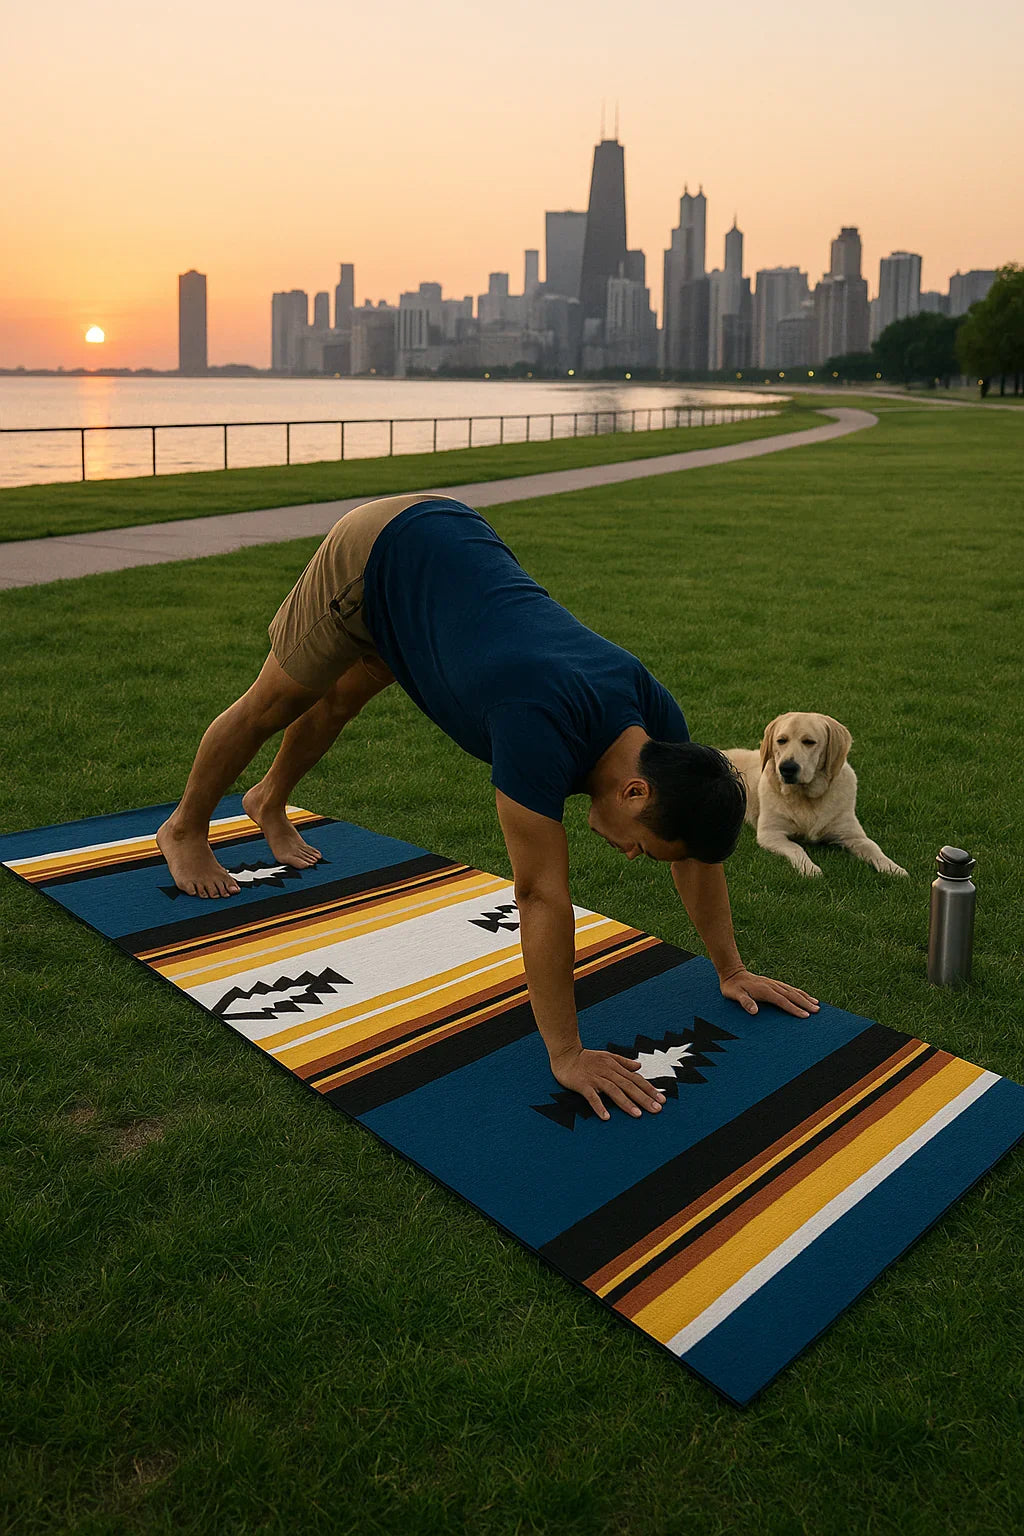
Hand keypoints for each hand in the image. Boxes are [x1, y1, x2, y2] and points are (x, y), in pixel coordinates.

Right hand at [550, 1047, 666, 1122]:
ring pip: (614, 1091)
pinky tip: (606, 1117)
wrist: (565, 1054)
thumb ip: (623, 1061)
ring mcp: (595, 1078)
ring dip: (626, 1103)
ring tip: (637, 1115)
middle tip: (657, 1109)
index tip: (661, 1099)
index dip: (649, 1089)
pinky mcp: (583, 1085)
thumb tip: (639, 1066)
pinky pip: (592, 1097)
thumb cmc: (586, 1057)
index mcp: (615, 1066)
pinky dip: (599, 1106)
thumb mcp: (607, 1056)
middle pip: (628, 1086)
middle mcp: (608, 1072)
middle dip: (644, 1098)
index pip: (636, 1078)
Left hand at [719, 968, 819, 1017]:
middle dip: (805, 1003)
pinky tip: (805, 996)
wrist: (732, 972)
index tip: (805, 1015)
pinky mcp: (773, 983)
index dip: (794, 1009)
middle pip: (791, 995)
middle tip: (817, 1011)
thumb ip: (745, 1002)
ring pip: (793, 991)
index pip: (782, 1001)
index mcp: (765, 990)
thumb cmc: (732, 987)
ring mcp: (773, 984)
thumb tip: (754, 1011)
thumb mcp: (734, 995)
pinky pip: (789, 988)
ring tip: (817, 1004)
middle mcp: (772, 986)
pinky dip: (799, 992)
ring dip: (805, 997)